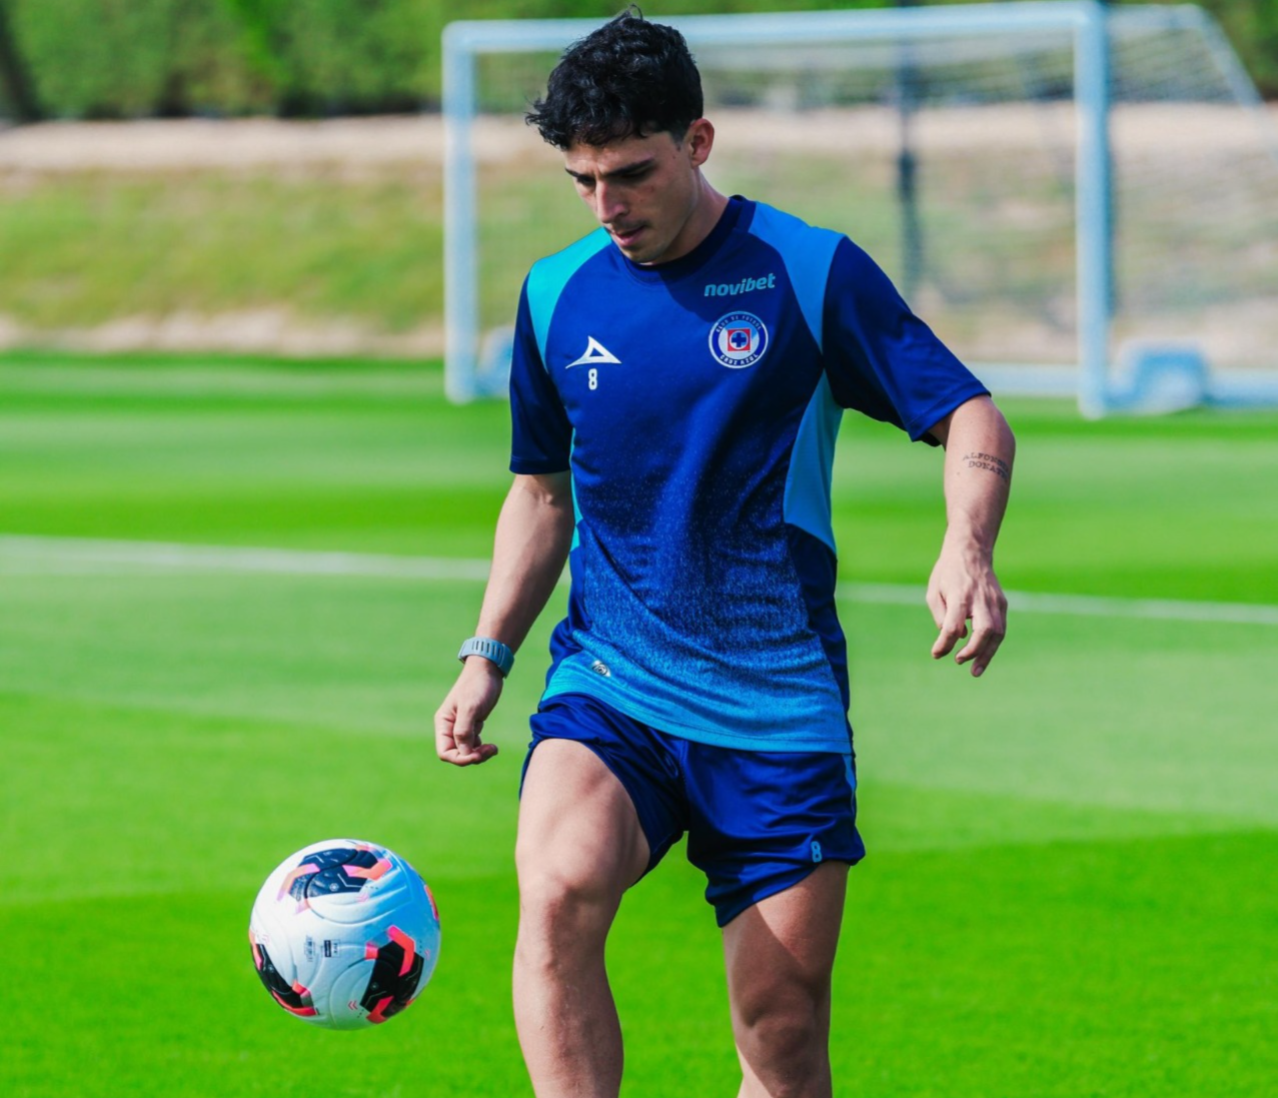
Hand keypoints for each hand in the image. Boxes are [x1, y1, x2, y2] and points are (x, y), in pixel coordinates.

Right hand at [434, 657, 503, 764]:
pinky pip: (474, 745)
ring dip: (479, 754)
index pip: (444, 752)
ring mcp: (462, 727)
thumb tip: (463, 753)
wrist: (488, 670)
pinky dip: (482, 748)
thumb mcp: (470, 707)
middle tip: (490, 750)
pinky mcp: (473, 725)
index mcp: (444, 723)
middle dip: (472, 757)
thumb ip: (463, 730)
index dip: (460, 758)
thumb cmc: (477, 685)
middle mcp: (450, 728)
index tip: (477, 755)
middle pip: (456, 754)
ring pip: (466, 751)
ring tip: (493, 748)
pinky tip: (492, 746)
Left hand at [926, 540, 1007, 677]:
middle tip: (959, 662)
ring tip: (975, 671)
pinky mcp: (1002, 604)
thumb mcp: (934, 592)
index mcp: (960, 595)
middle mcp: (981, 599)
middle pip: (984, 631)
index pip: (954, 626)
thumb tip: (955, 638)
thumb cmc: (947, 573)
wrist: (971, 551)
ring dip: (987, 654)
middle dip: (974, 652)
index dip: (945, 644)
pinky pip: (1000, 629)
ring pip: (997, 633)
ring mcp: (995, 601)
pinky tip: (982, 656)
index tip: (936, 654)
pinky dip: (992, 645)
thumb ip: (941, 616)